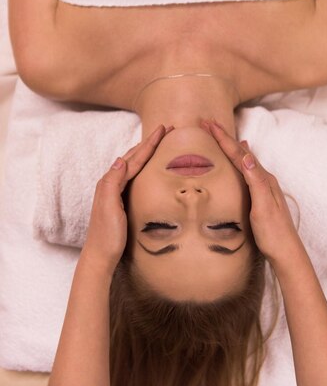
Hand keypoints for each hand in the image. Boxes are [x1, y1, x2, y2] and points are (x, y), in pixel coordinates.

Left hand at [81, 123, 173, 275]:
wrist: (100, 257)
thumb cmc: (107, 235)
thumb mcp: (109, 207)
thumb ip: (112, 182)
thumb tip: (121, 159)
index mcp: (110, 182)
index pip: (134, 157)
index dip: (149, 143)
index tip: (163, 129)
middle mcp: (111, 183)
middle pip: (134, 156)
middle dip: (150, 142)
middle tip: (166, 129)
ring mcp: (115, 191)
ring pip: (133, 164)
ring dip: (146, 151)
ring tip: (158, 142)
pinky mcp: (120, 201)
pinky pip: (133, 175)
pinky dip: (142, 165)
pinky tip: (146, 167)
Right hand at [201, 119, 302, 266]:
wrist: (286, 253)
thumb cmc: (274, 233)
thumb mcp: (263, 207)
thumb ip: (256, 181)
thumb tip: (247, 155)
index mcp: (263, 179)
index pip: (240, 154)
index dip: (224, 138)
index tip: (210, 124)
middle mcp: (264, 179)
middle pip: (241, 153)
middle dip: (225, 138)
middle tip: (209, 124)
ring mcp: (263, 188)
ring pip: (244, 161)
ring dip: (231, 147)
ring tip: (222, 135)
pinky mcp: (260, 196)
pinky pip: (246, 171)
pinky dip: (237, 161)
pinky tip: (241, 159)